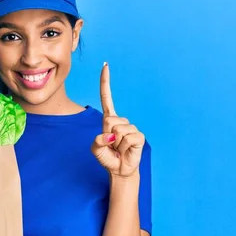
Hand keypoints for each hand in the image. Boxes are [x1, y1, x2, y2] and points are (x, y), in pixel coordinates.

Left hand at [91, 62, 144, 177]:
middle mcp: (121, 121)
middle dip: (107, 135)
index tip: (105, 65)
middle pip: (109, 121)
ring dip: (115, 144)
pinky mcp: (139, 136)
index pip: (106, 97)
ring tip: (118, 149)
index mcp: (109, 119)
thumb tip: (111, 136)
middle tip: (111, 145)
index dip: (105, 82)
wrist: (118, 170)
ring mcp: (132, 128)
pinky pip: (128, 139)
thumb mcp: (95, 149)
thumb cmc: (107, 157)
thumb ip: (97, 141)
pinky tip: (126, 151)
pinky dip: (123, 148)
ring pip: (118, 131)